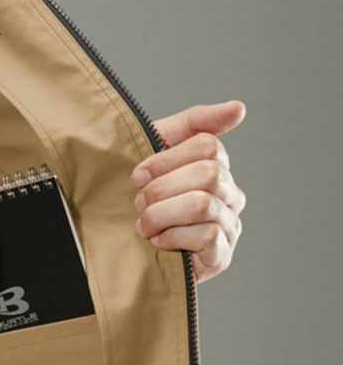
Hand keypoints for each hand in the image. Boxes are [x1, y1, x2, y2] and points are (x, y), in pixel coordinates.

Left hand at [130, 100, 246, 283]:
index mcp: (217, 168)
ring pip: (203, 204)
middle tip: (139, 204)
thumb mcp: (157, 153)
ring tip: (144, 225)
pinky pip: (207, 235)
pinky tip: (158, 241)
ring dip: (161, 214)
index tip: (138, 176)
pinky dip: (173, 237)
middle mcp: (230, 195)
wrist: (124, 251)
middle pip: (208, 174)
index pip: (207, 145)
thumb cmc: (142, 201)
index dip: (166, 159)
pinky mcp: (222, 256)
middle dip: (162, 189)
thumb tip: (239, 108)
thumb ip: (193, 125)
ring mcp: (229, 226)